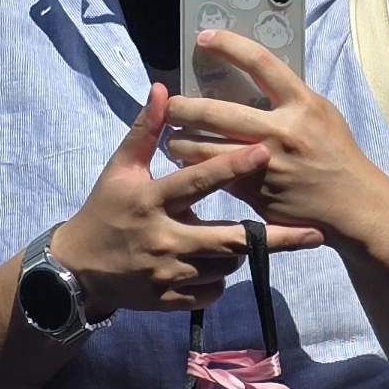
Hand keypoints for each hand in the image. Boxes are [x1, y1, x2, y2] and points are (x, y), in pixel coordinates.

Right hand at [54, 81, 323, 315]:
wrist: (78, 270)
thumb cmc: (105, 211)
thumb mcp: (120, 170)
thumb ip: (145, 130)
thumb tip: (163, 88)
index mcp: (151, 201)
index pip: (198, 181)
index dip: (231, 166)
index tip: (265, 151)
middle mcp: (163, 238)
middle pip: (229, 237)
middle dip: (271, 235)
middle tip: (309, 230)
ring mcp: (168, 273)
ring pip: (226, 265)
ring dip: (242, 251)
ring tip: (248, 239)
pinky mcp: (170, 300)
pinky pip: (213, 290)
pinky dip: (221, 278)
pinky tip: (216, 266)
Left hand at [164, 34, 388, 245]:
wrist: (350, 203)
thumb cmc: (335, 152)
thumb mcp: (321, 112)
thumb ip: (288, 96)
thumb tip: (249, 76)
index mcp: (301, 104)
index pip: (259, 62)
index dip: (228, 45)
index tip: (204, 38)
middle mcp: (280, 131)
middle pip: (214, 111)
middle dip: (182, 106)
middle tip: (171, 104)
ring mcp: (263, 163)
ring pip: (203, 147)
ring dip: (179, 139)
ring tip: (172, 133)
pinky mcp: (253, 191)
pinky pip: (213, 174)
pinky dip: (195, 165)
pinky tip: (187, 160)